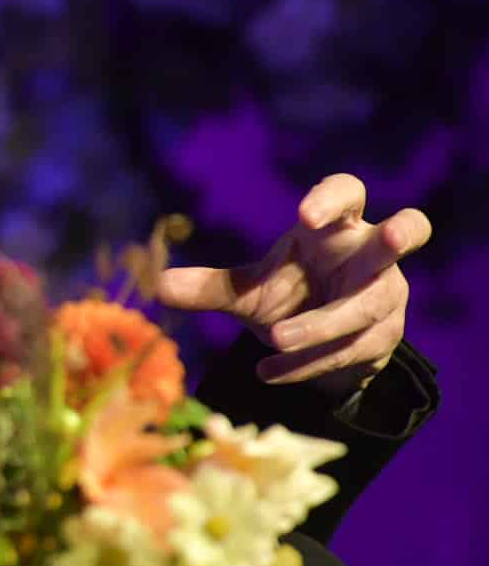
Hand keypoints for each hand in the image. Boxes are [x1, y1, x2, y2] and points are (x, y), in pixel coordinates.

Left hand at [157, 173, 431, 396]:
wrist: (315, 346)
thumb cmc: (288, 295)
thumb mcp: (247, 290)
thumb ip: (208, 287)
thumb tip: (155, 285)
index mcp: (336, 228)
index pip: (348, 193)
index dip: (332, 199)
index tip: (303, 215)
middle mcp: (370, 256)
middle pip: (410, 230)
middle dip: (403, 233)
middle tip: (390, 235)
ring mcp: (386, 296)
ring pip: (365, 307)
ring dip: (320, 325)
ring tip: (273, 338)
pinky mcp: (385, 337)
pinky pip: (351, 350)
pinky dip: (308, 364)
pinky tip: (269, 372)